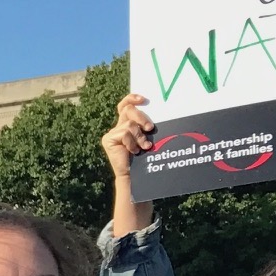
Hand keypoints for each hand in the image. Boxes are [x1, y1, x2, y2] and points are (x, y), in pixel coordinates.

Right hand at [103, 92, 154, 236]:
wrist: (137, 177)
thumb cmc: (149, 159)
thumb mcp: (150, 137)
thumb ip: (149, 126)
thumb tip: (167, 109)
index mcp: (128, 123)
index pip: (125, 105)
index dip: (132, 98)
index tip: (144, 98)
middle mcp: (119, 126)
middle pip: (127, 109)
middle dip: (141, 117)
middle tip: (150, 128)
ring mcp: (113, 133)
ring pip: (129, 124)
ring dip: (140, 136)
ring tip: (144, 147)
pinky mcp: (108, 140)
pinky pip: (124, 133)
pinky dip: (132, 142)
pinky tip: (135, 151)